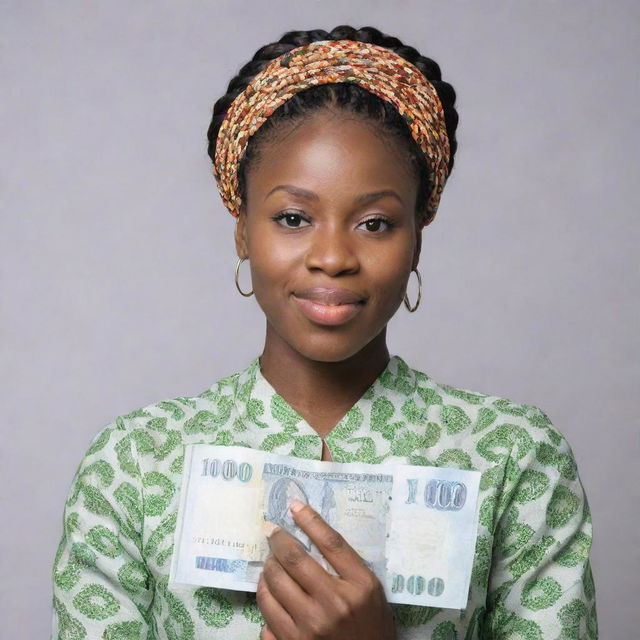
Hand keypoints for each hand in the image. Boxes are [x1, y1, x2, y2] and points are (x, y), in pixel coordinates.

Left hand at [257, 499, 395, 639]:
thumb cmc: (371, 626)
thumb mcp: (370, 592)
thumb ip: (346, 565)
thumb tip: (311, 533)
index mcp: (359, 587)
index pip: (330, 542)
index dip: (310, 519)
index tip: (294, 505)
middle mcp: (332, 605)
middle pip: (293, 560)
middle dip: (277, 541)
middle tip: (272, 534)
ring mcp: (309, 629)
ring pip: (272, 585)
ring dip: (267, 569)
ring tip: (270, 564)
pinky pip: (265, 617)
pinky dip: (266, 601)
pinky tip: (270, 596)